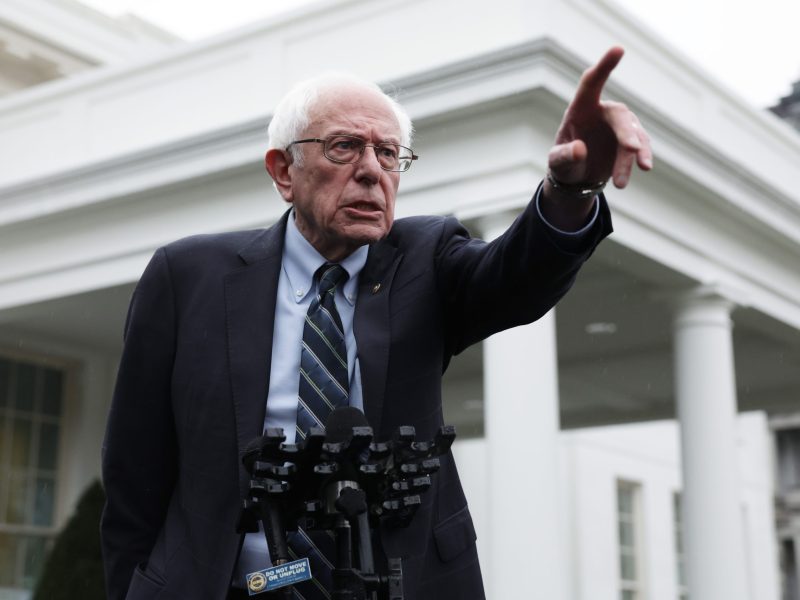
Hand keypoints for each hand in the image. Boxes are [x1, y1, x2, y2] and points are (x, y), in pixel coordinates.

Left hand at [549, 46, 651, 189]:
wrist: (577, 178)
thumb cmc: (563, 164)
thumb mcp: (557, 163)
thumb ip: (564, 156)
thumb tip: (580, 150)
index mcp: (580, 109)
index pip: (591, 83)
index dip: (604, 67)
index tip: (619, 49)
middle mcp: (602, 112)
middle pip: (619, 116)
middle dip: (627, 133)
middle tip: (631, 149)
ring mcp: (619, 126)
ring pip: (632, 136)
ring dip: (631, 157)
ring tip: (620, 182)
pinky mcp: (631, 141)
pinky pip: (641, 146)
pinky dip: (643, 156)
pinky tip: (645, 167)